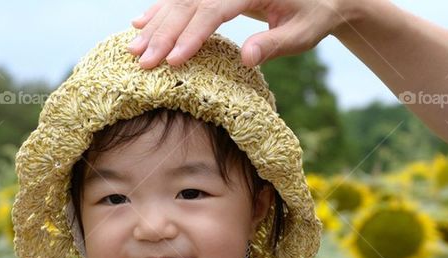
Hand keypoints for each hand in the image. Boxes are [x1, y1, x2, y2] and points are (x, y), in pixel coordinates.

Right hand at [127, 0, 348, 68]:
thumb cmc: (313, 14)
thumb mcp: (302, 33)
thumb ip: (274, 45)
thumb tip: (246, 59)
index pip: (215, 10)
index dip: (192, 36)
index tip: (174, 61)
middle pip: (190, 3)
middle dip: (164, 33)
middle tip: (142, 61)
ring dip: (156, 24)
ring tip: (134, 49)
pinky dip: (160, 10)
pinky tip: (140, 23)